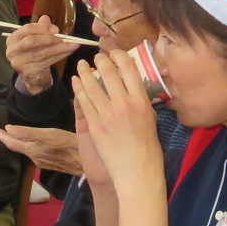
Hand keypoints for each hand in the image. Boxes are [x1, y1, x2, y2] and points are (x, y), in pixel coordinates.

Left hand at [0, 125, 81, 175]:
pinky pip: (36, 154)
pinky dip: (30, 147)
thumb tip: (8, 129)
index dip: (4, 137)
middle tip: (3, 132)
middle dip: (10, 140)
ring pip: (27, 152)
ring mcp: (44, 162)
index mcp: (32, 151)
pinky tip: (34, 144)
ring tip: (16, 136)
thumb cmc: (69, 145)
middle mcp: (35, 158)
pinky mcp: (53, 164)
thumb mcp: (48, 135)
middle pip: (19, 148)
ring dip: (20, 143)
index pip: (13, 144)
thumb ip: (27, 133)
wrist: (88, 163)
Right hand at [5, 18, 79, 88]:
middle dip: (49, 38)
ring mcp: (19, 63)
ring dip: (60, 48)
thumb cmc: (32, 53)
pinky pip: (46, 62)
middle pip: (31, 41)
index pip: (27, 29)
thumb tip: (45, 18)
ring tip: (73, 45)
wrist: (31, 75)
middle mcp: (13, 50)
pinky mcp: (28, 72)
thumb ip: (39, 28)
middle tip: (63, 38)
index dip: (42, 28)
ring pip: (41, 53)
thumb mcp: (35, 39)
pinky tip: (68, 52)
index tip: (56, 29)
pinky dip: (59, 56)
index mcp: (13, 39)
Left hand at [71, 50, 164, 194]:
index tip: (114, 53)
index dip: (119, 57)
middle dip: (100, 61)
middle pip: (109, 73)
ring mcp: (108, 115)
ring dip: (85, 72)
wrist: (137, 172)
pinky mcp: (94, 126)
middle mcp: (124, 104)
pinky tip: (75, 82)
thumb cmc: (148, 150)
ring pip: (92, 86)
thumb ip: (141, 104)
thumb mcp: (151, 121)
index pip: (129, 70)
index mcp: (141, 101)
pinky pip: (84, 102)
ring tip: (82, 66)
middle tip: (96, 57)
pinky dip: (79, 90)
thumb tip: (136, 91)